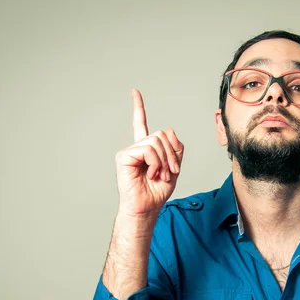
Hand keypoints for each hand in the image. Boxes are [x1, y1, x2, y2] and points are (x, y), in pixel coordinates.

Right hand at [115, 89, 183, 217]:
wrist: (146, 207)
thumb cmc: (157, 191)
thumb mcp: (174, 168)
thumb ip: (175, 149)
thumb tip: (170, 133)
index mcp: (146, 149)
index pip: (141, 124)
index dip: (138, 108)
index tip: (135, 92)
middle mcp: (136, 147)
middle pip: (161, 134)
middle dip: (172, 154)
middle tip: (171, 172)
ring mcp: (129, 151)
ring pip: (156, 141)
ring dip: (165, 160)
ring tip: (161, 175)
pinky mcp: (124, 156)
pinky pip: (148, 149)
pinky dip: (156, 162)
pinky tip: (151, 173)